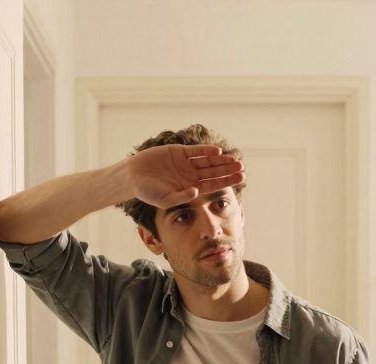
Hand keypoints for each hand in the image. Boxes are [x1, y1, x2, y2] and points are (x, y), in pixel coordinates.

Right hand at [126, 144, 245, 209]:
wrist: (133, 177)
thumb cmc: (147, 192)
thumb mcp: (164, 200)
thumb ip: (180, 197)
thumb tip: (196, 191)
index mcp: (191, 188)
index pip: (213, 184)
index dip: (227, 181)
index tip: (241, 178)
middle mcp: (191, 175)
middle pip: (214, 171)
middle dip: (228, 170)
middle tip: (242, 167)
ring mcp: (186, 163)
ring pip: (208, 160)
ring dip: (221, 160)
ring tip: (235, 159)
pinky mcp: (179, 152)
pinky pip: (196, 151)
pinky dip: (206, 150)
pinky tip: (218, 151)